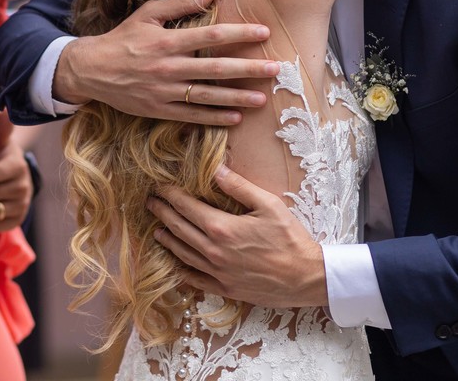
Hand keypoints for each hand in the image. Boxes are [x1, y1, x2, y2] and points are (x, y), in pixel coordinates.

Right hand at [55, 0, 277, 124]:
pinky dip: (214, 118)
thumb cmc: (123, 38)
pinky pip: (191, 116)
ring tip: (263, 98)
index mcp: (166, 41)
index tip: (264, 32)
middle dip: (248, 68)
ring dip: (237, 97)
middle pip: (216, 68)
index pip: (210, 36)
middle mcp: (168, 67)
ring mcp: (164, 92)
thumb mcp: (147, 14)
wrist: (91, 70)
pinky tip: (235, 118)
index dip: (239, 33)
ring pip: (208, 96)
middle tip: (275, 69)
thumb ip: (179, 5)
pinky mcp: (159, 110)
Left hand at [148, 165, 327, 307]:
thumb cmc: (290, 238)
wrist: (306, 277)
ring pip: (182, 254)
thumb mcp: (268, 205)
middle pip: (178, 229)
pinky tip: (175, 264)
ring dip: (167, 239)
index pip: (186, 207)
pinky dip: (181, 270)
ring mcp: (217, 272)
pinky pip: (195, 279)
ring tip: (157, 229)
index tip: (159, 186)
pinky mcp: (225, 288)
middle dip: (162, 213)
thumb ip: (239, 186)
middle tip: (150, 203)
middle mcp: (213, 251)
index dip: (170, 195)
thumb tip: (215, 169)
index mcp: (221, 228)